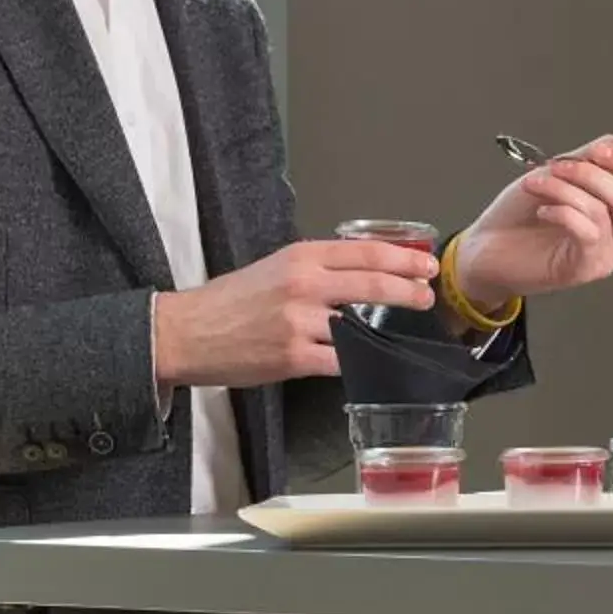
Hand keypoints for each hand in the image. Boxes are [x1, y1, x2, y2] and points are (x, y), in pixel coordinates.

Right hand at [154, 239, 438, 386]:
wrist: (185, 332)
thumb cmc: (231, 300)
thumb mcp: (275, 267)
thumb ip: (318, 268)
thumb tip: (364, 273)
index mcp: (301, 256)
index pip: (366, 252)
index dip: (403, 260)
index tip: (425, 267)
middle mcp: (304, 285)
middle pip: (373, 284)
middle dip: (408, 292)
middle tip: (427, 297)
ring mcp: (300, 322)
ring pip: (361, 327)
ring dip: (386, 332)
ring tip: (401, 334)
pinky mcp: (294, 357)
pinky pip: (342, 361)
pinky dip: (359, 362)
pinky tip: (371, 361)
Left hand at [453, 134, 612, 306]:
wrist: (486, 249)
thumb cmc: (520, 214)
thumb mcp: (558, 174)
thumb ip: (593, 158)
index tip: (597, 149)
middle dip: (590, 173)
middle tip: (558, 166)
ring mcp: (605, 254)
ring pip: (602, 210)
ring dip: (563, 189)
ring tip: (535, 184)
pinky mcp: (586, 269)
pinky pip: (588, 233)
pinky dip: (562, 213)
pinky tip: (542, 211)